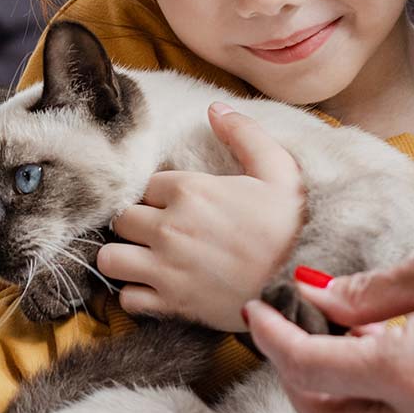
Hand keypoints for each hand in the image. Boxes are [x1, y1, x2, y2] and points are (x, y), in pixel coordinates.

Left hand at [97, 103, 304, 331]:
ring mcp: (166, 269)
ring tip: (144, 257)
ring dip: (123, 256)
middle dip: (136, 222)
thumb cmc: (293, 226)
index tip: (178, 205)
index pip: (146, 184)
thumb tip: (215, 107)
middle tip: (158, 230)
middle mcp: (169, 228)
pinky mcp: (170, 305)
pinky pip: (127, 298)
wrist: (303, 285)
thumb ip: (244, 133)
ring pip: (110, 258)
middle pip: (121, 218)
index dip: (160, 194)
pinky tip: (155, 287)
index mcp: (190, 190)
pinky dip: (136, 294)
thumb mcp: (279, 170)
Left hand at [243, 209, 413, 412]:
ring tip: (338, 331)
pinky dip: (381, 397)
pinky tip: (385, 346)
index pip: (315, 372)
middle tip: (290, 328)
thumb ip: (373, 292)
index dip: (275, 339)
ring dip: (338, 392)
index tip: (257, 309)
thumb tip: (320, 300)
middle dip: (296, 380)